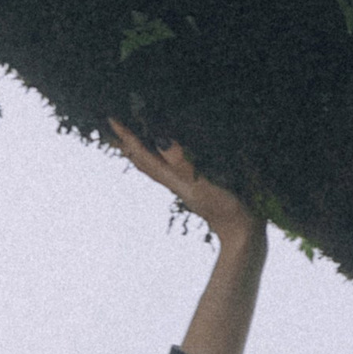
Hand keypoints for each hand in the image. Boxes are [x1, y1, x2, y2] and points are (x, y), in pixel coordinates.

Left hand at [108, 117, 262, 252]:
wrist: (242, 234)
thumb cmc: (226, 207)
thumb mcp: (203, 182)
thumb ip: (182, 162)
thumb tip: (158, 139)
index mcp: (172, 178)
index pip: (143, 154)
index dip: (127, 136)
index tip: (110, 118)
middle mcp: (174, 180)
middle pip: (143, 160)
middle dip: (128, 143)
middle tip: (113, 125)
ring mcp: (184, 184)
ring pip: (154, 165)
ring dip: (141, 150)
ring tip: (131, 135)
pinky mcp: (196, 185)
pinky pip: (170, 167)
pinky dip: (160, 155)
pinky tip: (167, 150)